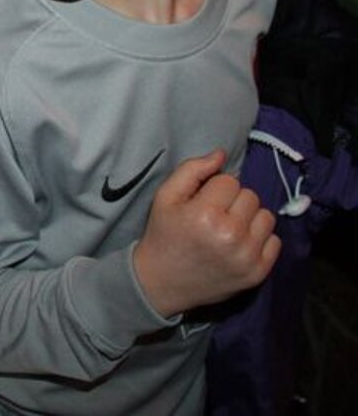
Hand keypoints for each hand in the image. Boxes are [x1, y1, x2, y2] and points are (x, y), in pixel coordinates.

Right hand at [133, 149, 280, 317]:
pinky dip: (259, 239)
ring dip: (249, 218)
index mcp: (205, 214)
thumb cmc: (164, 235)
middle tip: (214, 216)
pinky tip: (239, 244)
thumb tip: (221, 154)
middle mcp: (230, 235)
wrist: (161, 282)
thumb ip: (191, 170)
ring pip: (266, 216)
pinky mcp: (258, 273)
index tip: (201, 202)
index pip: (229, 180)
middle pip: (250, 196)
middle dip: (232, 201)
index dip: (214, 188)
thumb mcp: (165, 197)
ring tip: (228, 229)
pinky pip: (275, 240)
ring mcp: (247, 256)